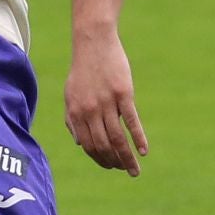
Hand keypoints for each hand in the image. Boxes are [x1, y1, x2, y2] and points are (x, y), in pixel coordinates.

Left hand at [64, 27, 147, 175]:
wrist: (93, 43)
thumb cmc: (83, 70)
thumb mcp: (70, 94)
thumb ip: (72, 119)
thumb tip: (79, 144)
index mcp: (76, 112)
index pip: (87, 145)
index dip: (98, 159)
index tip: (109, 166)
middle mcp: (89, 111)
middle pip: (103, 146)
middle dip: (114, 162)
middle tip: (125, 171)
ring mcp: (107, 103)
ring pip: (117, 139)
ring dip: (126, 158)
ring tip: (134, 170)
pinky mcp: (123, 94)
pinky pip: (131, 122)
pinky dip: (138, 139)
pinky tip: (143, 151)